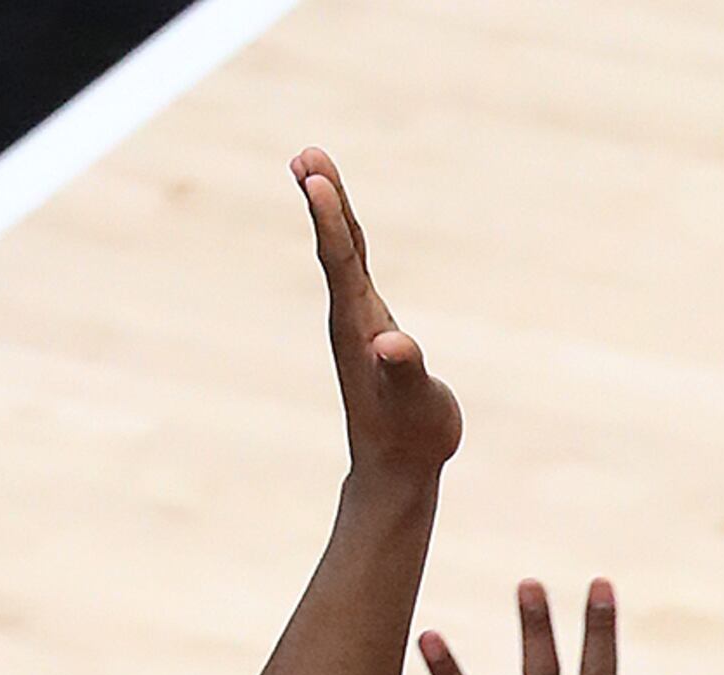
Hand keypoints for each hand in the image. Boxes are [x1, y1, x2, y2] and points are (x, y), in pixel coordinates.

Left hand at [297, 149, 457, 488]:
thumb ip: (405, 371)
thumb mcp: (417, 404)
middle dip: (322, 199)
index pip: (341, 261)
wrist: (395, 471)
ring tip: (312, 170)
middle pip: (334, 246)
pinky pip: (354, 272)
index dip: (329, 217)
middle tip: (306, 155)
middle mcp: (351, 318)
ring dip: (329, 210)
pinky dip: (346, 240)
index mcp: (359, 326)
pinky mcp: (369, 332)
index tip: (313, 177)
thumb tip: (393, 346)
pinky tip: (343, 228)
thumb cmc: (411, 437)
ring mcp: (358, 324)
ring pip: (341, 254)